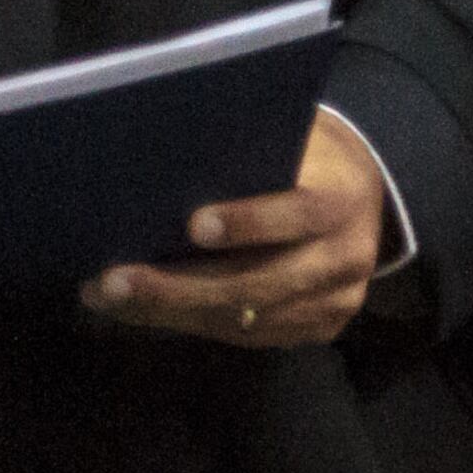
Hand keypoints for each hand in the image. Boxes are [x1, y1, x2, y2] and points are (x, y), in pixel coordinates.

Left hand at [81, 109, 387, 346]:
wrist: (365, 196)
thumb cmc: (306, 154)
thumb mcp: (292, 136)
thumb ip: (247, 150)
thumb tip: (163, 152)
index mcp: (342, 198)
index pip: (298, 214)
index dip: (248, 222)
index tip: (192, 224)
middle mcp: (344, 258)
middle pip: (257, 283)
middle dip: (179, 286)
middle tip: (114, 280)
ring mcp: (333, 302)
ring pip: (243, 318)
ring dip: (168, 311)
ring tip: (106, 296)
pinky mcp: (316, 329)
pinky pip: (244, 335)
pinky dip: (187, 322)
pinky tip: (138, 310)